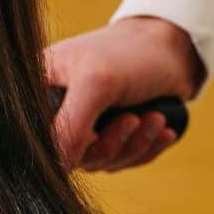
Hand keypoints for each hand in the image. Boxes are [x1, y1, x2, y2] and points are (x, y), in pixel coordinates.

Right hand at [43, 15, 204, 171]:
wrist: (175, 47)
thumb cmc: (131, 53)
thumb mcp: (96, 84)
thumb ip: (70, 128)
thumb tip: (58, 166)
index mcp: (40, 90)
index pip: (38, 138)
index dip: (66, 146)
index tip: (94, 133)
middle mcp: (59, 110)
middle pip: (75, 157)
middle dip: (113, 143)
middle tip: (133, 118)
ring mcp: (87, 125)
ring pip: (103, 162)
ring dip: (135, 144)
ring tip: (155, 118)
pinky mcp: (113, 136)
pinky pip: (125, 161)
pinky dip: (146, 148)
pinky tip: (162, 130)